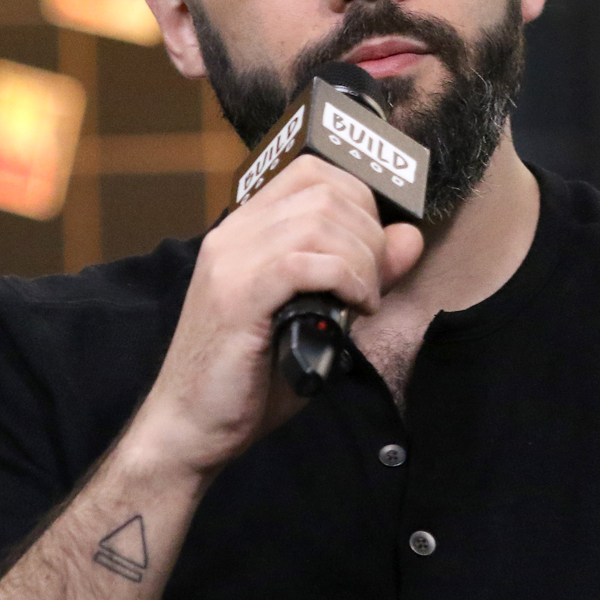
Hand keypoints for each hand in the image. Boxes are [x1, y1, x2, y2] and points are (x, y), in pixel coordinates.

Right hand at [129, 156, 423, 479]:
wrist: (190, 427)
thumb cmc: (251, 376)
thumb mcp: (319, 315)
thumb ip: (360, 272)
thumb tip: (409, 236)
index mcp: (244, 229)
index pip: (311, 171)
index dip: (360, 199)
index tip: (376, 246)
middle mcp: (233, 234)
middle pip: (324, 190)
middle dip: (369, 232)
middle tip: (373, 282)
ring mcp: (230, 262)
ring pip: (319, 221)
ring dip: (361, 259)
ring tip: (364, 300)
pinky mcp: (236, 297)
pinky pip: (304, 262)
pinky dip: (346, 279)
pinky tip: (355, 309)